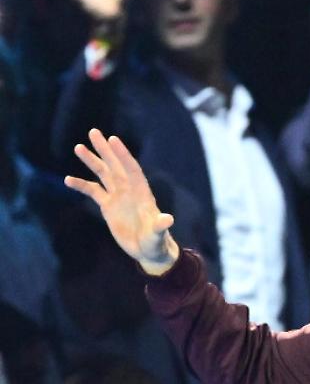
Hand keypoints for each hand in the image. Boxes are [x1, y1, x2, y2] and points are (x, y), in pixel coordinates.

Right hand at [65, 128, 177, 273]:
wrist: (148, 251)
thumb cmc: (156, 242)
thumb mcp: (157, 235)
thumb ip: (160, 226)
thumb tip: (168, 219)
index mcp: (141, 193)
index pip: (131, 169)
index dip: (123, 155)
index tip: (113, 139)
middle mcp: (129, 190)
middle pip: (115, 166)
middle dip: (105, 150)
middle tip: (93, 132)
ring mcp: (117, 197)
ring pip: (103, 174)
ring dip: (92, 161)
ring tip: (79, 147)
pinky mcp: (108, 206)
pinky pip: (93, 191)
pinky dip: (81, 185)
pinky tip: (68, 180)